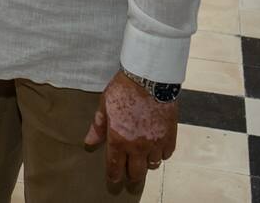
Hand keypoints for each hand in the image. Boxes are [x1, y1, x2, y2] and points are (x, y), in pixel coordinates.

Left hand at [84, 71, 177, 185]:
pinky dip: (161, 154)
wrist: (149, 79)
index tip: (114, 180)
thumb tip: (89, 143)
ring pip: (152, 165)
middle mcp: (137, 146)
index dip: (114, 176)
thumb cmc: (123, 90)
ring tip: (142, 158)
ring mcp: (155, 143)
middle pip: (136, 172)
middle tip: (128, 174)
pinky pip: (166, 154)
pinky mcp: (169, 137)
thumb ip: (98, 127)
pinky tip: (156, 148)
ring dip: (146, 163)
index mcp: (118, 139)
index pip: (115, 166)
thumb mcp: (104, 106)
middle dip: (131, 175)